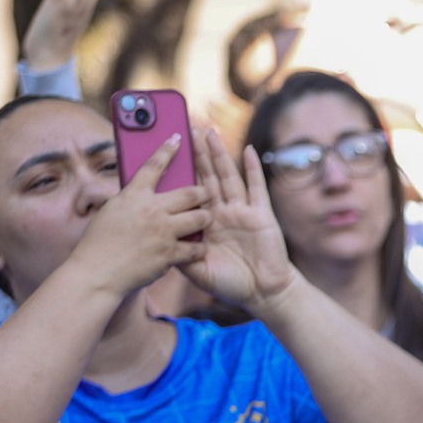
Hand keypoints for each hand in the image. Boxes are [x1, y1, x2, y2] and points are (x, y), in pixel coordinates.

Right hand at [66, 136, 208, 297]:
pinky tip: (200, 248)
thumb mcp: (111, 212)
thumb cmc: (99, 243)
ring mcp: (163, 232)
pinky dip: (199, 248)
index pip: (153, 165)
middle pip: (190, 192)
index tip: (178, 137)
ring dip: (206, 217)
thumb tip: (141, 192)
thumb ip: (130, 201)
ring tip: (207, 218)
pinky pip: (196, 247)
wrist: (97, 273)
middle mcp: (151, 210)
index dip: (167, 150)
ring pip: (200, 217)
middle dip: (202, 191)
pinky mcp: (170, 254)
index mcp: (133, 196)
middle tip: (205, 193)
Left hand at [183, 127, 298, 314]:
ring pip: (227, 176)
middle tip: (186, 128)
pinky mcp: (261, 214)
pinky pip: (256, 188)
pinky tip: (247, 150)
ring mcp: (242, 211)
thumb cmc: (232, 284)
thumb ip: (179, 256)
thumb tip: (158, 241)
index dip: (179, 173)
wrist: (263, 294)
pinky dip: (252, 168)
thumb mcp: (197, 271)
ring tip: (208, 131)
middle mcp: (222, 212)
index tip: (166, 153)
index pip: (188, 192)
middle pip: (206, 177)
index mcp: (205, 223)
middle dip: (197, 154)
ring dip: (218, 153)